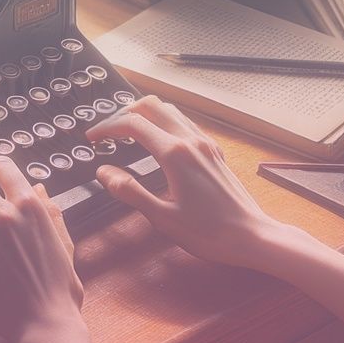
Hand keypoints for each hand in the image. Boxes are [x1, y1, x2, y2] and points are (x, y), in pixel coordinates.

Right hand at [88, 96, 303, 271]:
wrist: (251, 236)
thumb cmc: (208, 232)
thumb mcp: (162, 217)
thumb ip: (130, 191)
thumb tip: (104, 171)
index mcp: (175, 154)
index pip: (133, 124)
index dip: (107, 127)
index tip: (92, 139)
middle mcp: (191, 141)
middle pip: (151, 105)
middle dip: (124, 113)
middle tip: (108, 132)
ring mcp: (205, 143)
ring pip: (170, 111)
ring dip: (145, 114)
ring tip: (128, 133)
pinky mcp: (214, 151)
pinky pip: (184, 123)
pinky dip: (164, 123)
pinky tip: (158, 143)